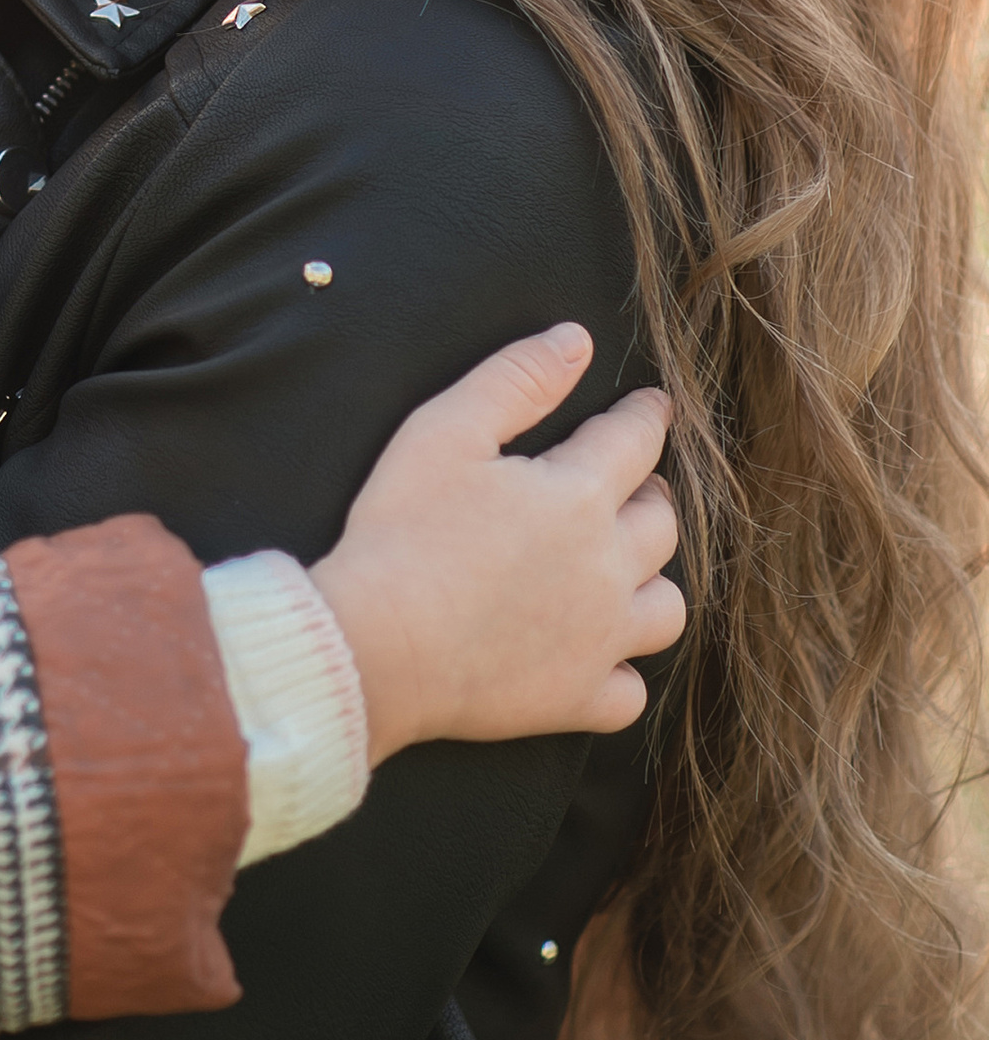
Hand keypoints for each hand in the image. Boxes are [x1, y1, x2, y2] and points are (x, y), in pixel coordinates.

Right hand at [310, 325, 682, 766]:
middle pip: (661, 524)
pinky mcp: (577, 698)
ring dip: (652, 580)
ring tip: (625, 568)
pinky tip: (601, 656)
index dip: (646, 416)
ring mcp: (600, 640)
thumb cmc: (401, 531)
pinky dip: (624, 671)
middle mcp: (607, 568)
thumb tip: (577, 341)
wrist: (373, 645)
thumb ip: (516, 379)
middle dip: (652, 493)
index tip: (654, 404)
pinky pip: (632, 690)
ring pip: (666, 608)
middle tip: (631, 484)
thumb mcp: (444, 431)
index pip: (635, 441)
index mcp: (578, 496)